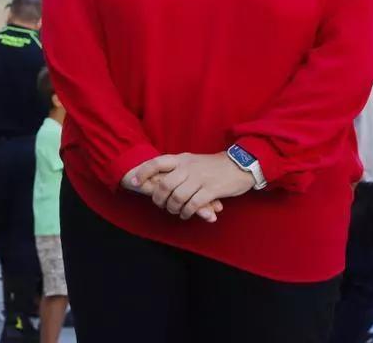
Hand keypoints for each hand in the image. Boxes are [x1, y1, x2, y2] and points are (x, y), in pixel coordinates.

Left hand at [125, 153, 254, 220]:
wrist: (239, 165)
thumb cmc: (213, 166)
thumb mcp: (192, 161)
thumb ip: (177, 168)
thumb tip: (157, 177)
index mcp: (182, 159)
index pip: (157, 162)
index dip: (143, 172)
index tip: (133, 182)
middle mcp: (188, 167)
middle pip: (165, 185)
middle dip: (159, 198)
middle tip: (160, 205)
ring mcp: (200, 178)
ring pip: (177, 197)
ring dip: (173, 208)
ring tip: (174, 211)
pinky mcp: (211, 190)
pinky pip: (193, 205)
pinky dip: (186, 212)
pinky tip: (186, 214)